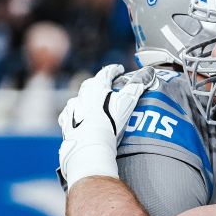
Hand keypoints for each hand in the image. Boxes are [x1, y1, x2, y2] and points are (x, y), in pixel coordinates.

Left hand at [58, 65, 150, 184]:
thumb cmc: (109, 121)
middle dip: (99, 83)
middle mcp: (82, 95)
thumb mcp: (127, 102)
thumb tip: (149, 72)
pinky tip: (79, 118)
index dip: (114, 70)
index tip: (119, 69)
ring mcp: (72, 109)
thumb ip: (137, 85)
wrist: (89, 145)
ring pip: (79, 99)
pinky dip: (76, 114)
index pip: (106, 72)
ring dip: (86, 99)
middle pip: (90, 84)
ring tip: (93, 104)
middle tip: (107, 86)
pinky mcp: (66, 123)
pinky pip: (69, 115)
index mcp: (96, 86)